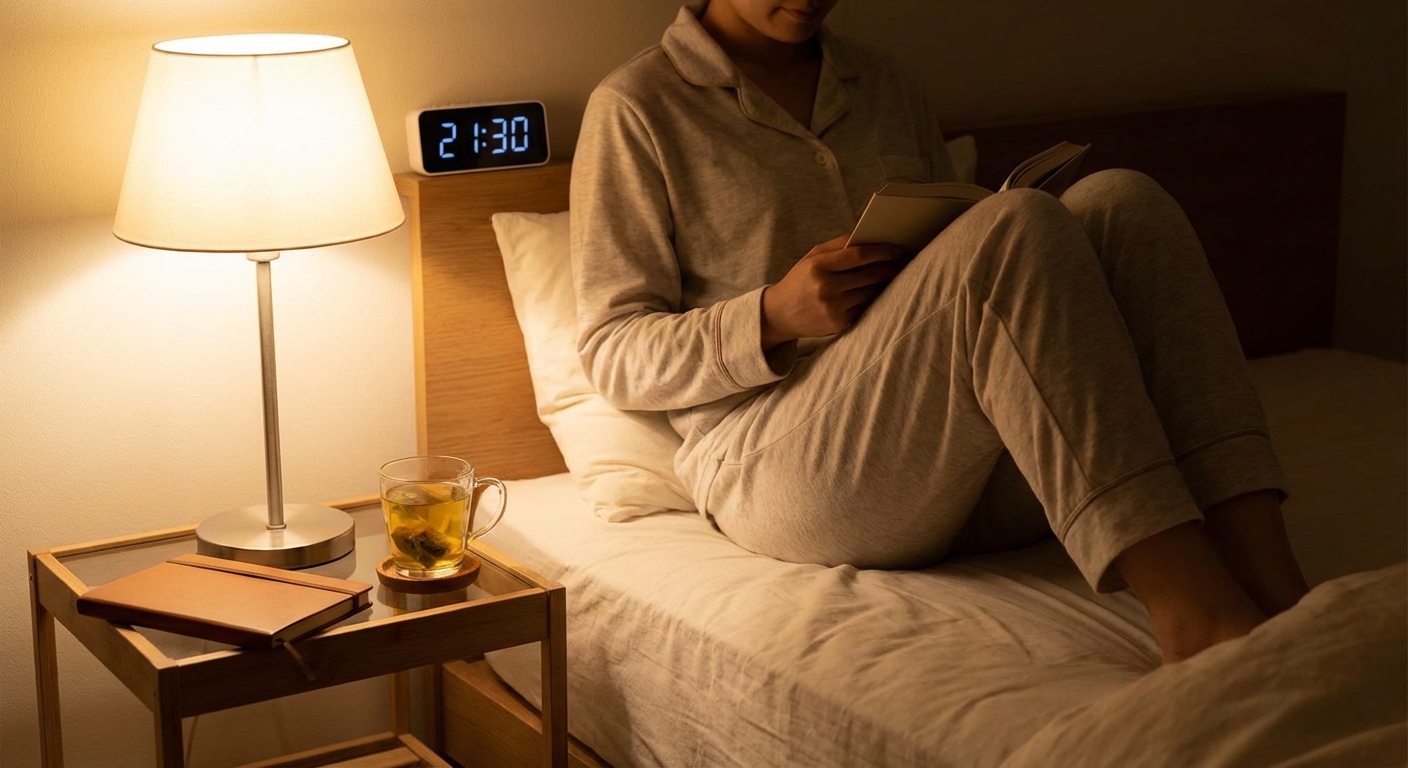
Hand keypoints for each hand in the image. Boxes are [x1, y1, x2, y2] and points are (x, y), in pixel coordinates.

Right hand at [760, 234, 909, 349]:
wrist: (779, 314)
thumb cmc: (799, 281)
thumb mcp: (811, 257)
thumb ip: (838, 245)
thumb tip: (868, 236)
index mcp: (818, 266)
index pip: (859, 255)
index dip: (883, 251)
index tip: (899, 249)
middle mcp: (826, 287)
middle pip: (870, 274)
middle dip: (892, 267)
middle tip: (907, 261)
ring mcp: (833, 308)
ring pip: (871, 292)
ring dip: (886, 283)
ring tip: (898, 275)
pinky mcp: (838, 324)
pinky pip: (864, 308)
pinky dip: (874, 300)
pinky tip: (881, 292)